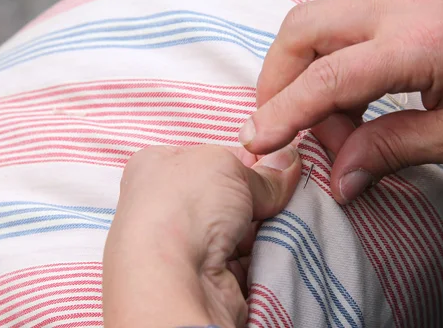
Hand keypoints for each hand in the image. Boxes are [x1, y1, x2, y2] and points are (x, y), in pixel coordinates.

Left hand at [103, 145, 300, 327]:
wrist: (173, 282)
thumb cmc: (183, 207)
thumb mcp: (224, 165)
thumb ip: (259, 169)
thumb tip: (286, 165)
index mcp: (156, 168)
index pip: (210, 158)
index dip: (245, 159)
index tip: (275, 162)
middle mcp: (167, 206)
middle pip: (230, 194)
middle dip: (260, 195)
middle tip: (284, 191)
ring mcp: (187, 245)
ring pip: (243, 228)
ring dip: (266, 226)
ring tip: (284, 220)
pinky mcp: (208, 277)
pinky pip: (249, 258)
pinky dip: (265, 253)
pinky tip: (276, 246)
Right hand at [239, 0, 442, 203]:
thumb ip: (392, 150)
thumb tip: (340, 179)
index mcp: (419, 45)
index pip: (327, 77)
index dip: (284, 113)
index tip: (255, 144)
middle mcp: (400, 11)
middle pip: (302, 29)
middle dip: (277, 81)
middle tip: (287, 131)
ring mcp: (400, 3)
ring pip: (316, 25)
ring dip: (304, 77)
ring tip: (336, 131)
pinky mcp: (404, 9)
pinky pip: (342, 31)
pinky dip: (329, 69)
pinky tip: (353, 108)